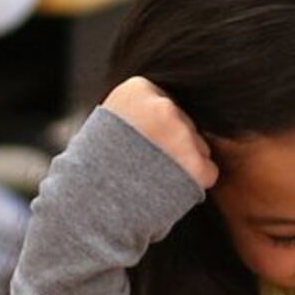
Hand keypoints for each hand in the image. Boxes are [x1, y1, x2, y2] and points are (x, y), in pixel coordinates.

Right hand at [101, 76, 215, 188]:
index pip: (167, 105)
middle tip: (145, 166)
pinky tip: (168, 190)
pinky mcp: (195, 164)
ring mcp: (180, 135)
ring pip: (199, 147)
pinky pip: (207, 172)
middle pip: (185, 124)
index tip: (139, 144)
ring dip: (184, 164)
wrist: (87, 205)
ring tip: (152, 179)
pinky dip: (194, 184)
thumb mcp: (108, 121)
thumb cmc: (95, 167)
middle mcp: (163, 106)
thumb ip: (138, 110)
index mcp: (138, 89)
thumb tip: (162, 109)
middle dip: (172, 146)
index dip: (156, 130)